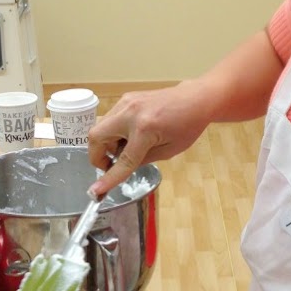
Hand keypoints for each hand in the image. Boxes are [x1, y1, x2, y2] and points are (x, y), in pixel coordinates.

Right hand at [87, 84, 210, 197]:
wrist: (195, 99)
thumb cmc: (187, 126)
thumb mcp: (168, 150)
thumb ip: (142, 160)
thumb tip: (120, 168)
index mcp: (145, 129)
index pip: (123, 159)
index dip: (109, 178)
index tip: (96, 191)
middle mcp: (130, 113)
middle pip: (96, 137)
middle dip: (98, 155)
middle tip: (112, 163)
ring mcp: (125, 102)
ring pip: (99, 128)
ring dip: (106, 143)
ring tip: (128, 147)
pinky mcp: (125, 98)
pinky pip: (109, 120)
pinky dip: (113, 132)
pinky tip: (131, 135)